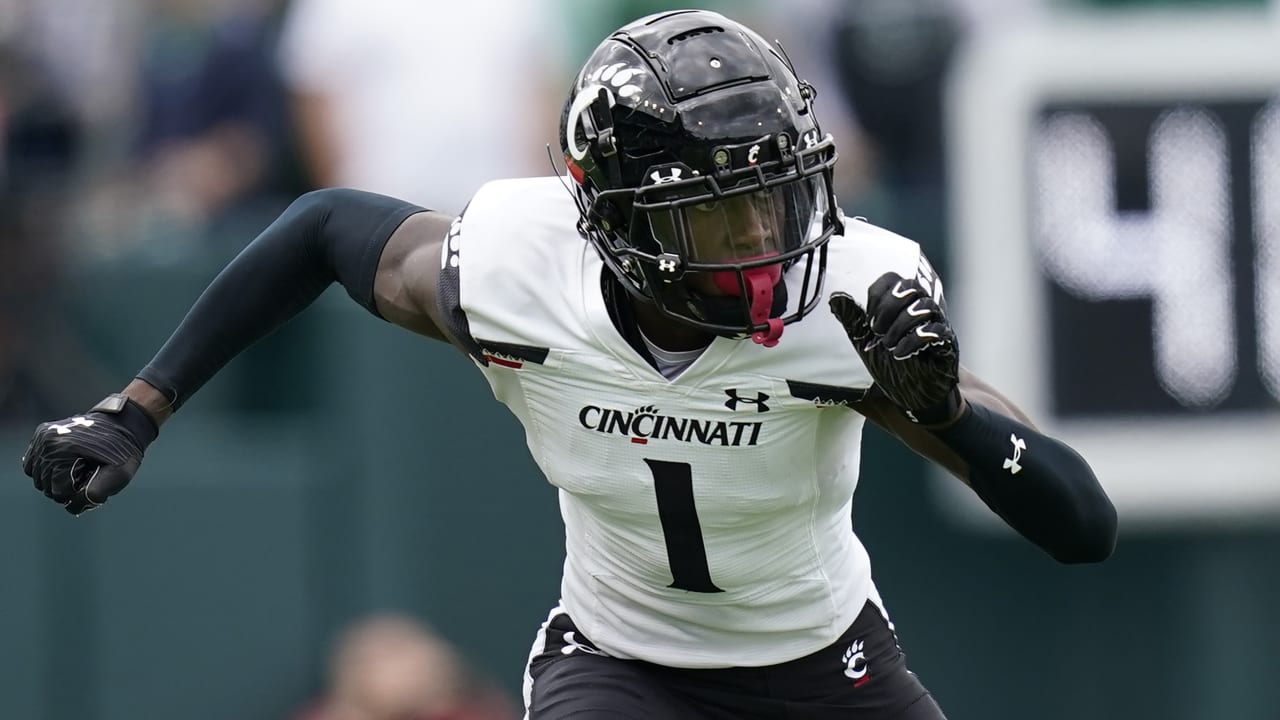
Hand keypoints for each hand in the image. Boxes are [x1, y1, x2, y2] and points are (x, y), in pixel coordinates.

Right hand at [21, 394, 158, 514]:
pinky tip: (63, 466)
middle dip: (65, 488)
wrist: (124, 425)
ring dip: (54, 480)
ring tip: (76, 470)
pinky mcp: (41, 434)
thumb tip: (70, 507)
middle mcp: (49, 441)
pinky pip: (32, 464)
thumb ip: (94, 495)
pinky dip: (45, 470)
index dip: (75, 494)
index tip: (90, 482)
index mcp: (66, 449)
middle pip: (45, 485)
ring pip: (37, 477)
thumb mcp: (119, 475)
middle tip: (84, 476)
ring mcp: (42, 436)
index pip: (57, 490)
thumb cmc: (123, 452)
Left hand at [829, 271, 960, 424]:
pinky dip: (914, 341)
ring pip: (925, 305)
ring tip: (888, 345)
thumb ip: (853, 320)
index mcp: (902, 306)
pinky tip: (900, 353)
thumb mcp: (866, 343)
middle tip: (877, 330)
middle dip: (889, 306)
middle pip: (911, 285)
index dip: (878, 293)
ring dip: (900, 325)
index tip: (869, 319)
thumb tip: (835, 297)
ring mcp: (937, 325)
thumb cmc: (893, 367)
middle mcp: (921, 311)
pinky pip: (936, 331)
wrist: (914, 398)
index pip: (892, 279)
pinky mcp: (947, 344)